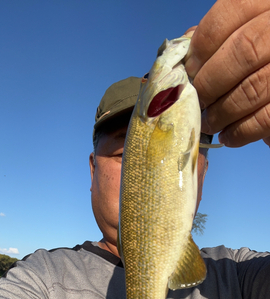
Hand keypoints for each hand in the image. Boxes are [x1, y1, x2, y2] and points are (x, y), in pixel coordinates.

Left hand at [184, 0, 269, 147]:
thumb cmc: (260, 53)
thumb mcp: (245, 29)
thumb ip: (219, 36)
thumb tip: (185, 52)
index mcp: (264, 5)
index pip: (225, 18)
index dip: (200, 48)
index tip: (188, 72)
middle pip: (242, 53)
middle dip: (209, 83)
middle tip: (197, 102)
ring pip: (253, 88)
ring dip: (222, 112)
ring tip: (209, 122)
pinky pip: (265, 118)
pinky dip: (241, 131)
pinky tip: (228, 136)